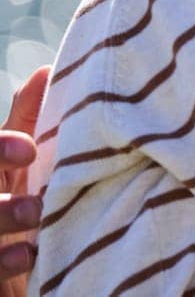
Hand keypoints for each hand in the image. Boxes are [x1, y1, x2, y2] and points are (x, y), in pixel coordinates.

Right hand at [2, 66, 48, 296]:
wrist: (18, 268)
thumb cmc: (15, 204)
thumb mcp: (19, 163)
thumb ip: (26, 120)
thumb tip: (46, 70)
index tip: (27, 151)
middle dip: (0, 201)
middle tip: (37, 202)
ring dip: (2, 223)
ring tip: (37, 221)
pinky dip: (1, 263)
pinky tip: (27, 258)